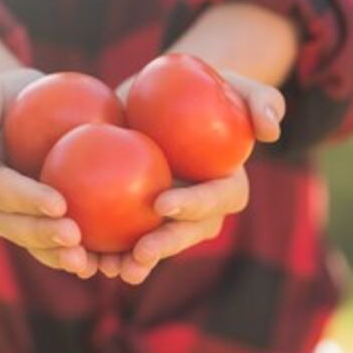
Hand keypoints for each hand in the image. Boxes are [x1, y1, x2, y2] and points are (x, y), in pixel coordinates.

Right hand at [0, 69, 98, 277]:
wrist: (20, 109)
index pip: (0, 193)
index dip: (27, 201)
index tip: (58, 203)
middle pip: (17, 228)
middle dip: (44, 236)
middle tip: (75, 238)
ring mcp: (17, 223)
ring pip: (37, 246)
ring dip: (61, 257)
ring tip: (89, 262)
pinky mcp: (42, 224)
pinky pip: (60, 244)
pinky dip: (82, 255)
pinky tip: (108, 261)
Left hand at [104, 71, 285, 283]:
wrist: (159, 95)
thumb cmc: (205, 87)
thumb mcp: (236, 83)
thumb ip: (261, 100)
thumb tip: (272, 131)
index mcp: (226, 185)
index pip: (218, 199)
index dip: (196, 205)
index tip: (164, 203)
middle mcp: (200, 210)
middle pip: (188, 233)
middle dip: (167, 246)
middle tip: (141, 251)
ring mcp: (168, 217)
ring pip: (155, 246)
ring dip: (135, 263)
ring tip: (112, 269)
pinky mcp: (136, 215)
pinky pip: (121, 237)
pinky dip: (105, 249)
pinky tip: (80, 255)